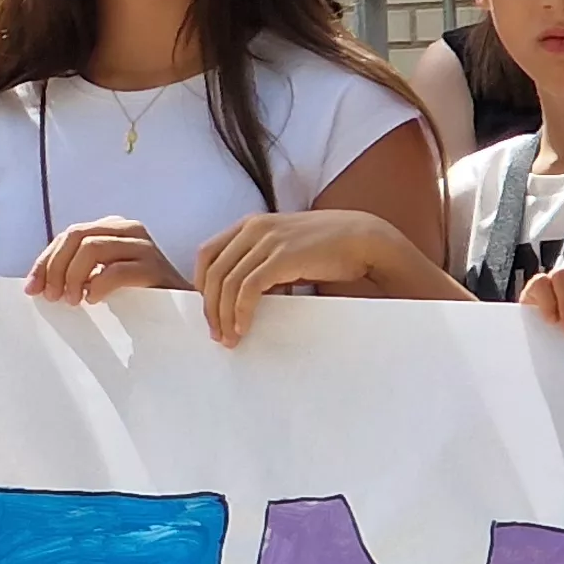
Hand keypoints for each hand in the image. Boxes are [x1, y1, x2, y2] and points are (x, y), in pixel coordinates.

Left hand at [24, 216, 186, 303]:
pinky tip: (93, 300)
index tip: (32, 288)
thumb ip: (75, 271)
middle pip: (76, 236)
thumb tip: (35, 284)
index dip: (45, 261)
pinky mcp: (155, 267)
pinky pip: (116, 270)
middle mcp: (128, 230)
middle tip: (51, 297)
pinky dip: (98, 285)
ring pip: (92, 248)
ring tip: (72, 301)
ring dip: (73, 276)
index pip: (68, 235)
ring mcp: (144, 246)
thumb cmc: (137, 297)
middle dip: (55, 267)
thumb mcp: (101, 277)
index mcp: (112, 228)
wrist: (182, 312)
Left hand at [194, 210, 400, 343]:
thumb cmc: (326, 248)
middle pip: (213, 272)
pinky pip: (249, 288)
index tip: (208, 309)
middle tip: (215, 333)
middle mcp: (254, 228)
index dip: (201, 284)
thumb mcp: (283, 250)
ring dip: (224, 315)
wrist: (362, 238)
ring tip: (229, 338)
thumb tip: (239, 298)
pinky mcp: (282, 257)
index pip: (207, 254)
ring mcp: (267, 241)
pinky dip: (241, 311)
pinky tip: (244, 328)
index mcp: (250, 224)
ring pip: (228, 283)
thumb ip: (260, 264)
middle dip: (210, 307)